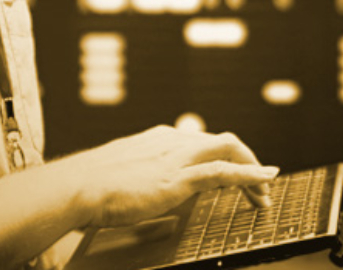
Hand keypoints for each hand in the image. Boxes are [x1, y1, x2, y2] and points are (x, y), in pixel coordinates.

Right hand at [62, 125, 278, 228]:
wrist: (78, 186)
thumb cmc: (91, 186)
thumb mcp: (124, 176)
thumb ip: (144, 181)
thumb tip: (156, 202)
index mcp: (160, 139)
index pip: (203, 142)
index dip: (224, 158)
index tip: (235, 176)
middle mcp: (172, 140)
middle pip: (222, 143)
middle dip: (246, 162)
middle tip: (259, 188)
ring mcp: (177, 156)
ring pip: (228, 151)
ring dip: (252, 170)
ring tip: (264, 193)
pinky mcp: (178, 177)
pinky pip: (223, 171)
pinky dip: (248, 174)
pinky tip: (264, 180)